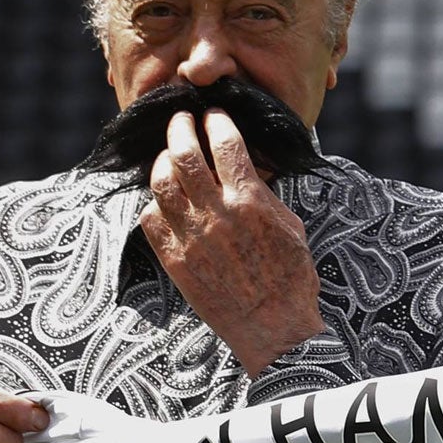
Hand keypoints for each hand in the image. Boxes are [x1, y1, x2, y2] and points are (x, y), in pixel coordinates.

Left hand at [139, 107, 324, 375]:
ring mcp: (191, 237)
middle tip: (180, 119)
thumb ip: (263, 194)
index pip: (226, 144)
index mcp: (250, 202)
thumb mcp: (290, 227)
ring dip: (162, 161)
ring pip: (161, 183)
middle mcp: (217, 215)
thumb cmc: (291, 278)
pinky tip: (165, 199)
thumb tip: (248, 167)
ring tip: (169, 155)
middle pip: (184, 155)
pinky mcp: (174, 260)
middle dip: (180, 128)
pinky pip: (151, 218)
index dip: (217, 122)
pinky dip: (155, 202)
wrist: (274, 328)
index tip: (213, 114)